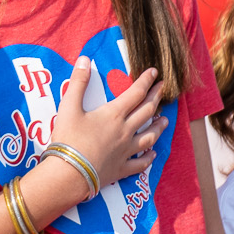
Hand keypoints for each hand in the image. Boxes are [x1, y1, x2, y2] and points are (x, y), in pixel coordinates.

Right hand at [49, 62, 166, 189]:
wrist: (70, 174)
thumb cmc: (68, 139)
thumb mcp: (69, 107)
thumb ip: (78, 82)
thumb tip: (84, 59)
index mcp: (114, 114)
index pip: (135, 93)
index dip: (146, 81)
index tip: (155, 72)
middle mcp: (125, 131)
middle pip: (146, 111)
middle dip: (156, 97)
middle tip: (164, 88)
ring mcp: (126, 151)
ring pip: (149, 137)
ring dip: (158, 127)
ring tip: (165, 120)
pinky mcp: (121, 168)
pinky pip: (140, 163)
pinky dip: (148, 157)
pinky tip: (153, 154)